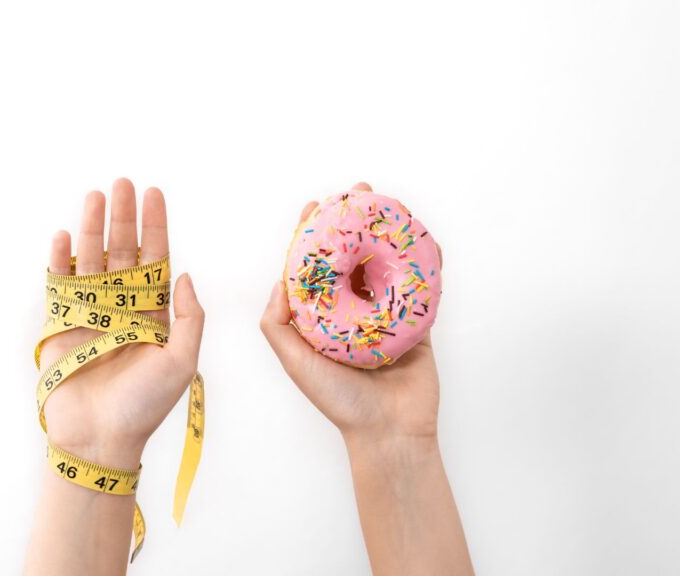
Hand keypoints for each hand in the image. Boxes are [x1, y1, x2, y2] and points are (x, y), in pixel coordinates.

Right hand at [39, 178, 204, 468]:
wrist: (100, 438)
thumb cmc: (145, 405)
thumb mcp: (182, 361)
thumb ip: (189, 317)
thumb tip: (184, 275)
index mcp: (154, 315)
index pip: (155, 260)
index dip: (155, 227)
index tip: (153, 194)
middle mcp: (123, 309)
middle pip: (122, 252)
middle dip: (123, 217)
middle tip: (122, 183)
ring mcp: (91, 315)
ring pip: (92, 262)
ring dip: (92, 228)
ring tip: (94, 196)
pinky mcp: (62, 326)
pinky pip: (60, 286)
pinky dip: (60, 261)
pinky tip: (64, 235)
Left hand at [260, 182, 443, 443]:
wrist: (388, 434)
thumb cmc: (338, 402)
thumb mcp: (295, 362)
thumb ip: (278, 324)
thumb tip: (278, 281)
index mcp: (324, 319)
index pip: (317, 268)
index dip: (315, 236)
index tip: (315, 207)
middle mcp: (354, 314)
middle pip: (355, 258)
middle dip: (357, 224)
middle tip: (358, 193)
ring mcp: (388, 317)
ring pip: (388, 266)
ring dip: (390, 234)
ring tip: (390, 205)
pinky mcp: (418, 325)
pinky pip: (423, 288)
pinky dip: (426, 262)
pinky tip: (424, 239)